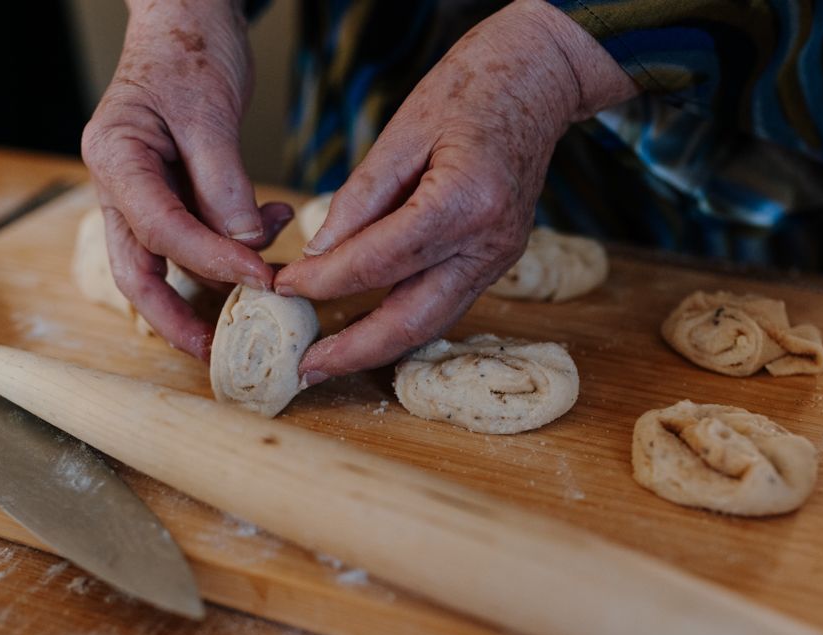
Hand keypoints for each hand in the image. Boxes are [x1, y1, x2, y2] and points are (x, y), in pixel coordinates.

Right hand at [81, 0, 291, 358]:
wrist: (187, 15)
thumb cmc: (189, 49)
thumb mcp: (209, 112)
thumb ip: (224, 183)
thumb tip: (246, 246)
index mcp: (115, 159)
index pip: (160, 230)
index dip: (211, 263)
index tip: (261, 282)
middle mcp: (120, 183)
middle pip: (137, 272)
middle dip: (175, 319)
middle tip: (219, 353)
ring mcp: (142, 192)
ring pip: (166, 262)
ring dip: (216, 280)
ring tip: (271, 276)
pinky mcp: (171, 193)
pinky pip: (196, 236)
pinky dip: (233, 243)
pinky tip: (271, 225)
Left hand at [273, 0, 637, 382]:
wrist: (539, 79)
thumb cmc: (471, 89)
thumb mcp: (402, 132)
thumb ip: (361, 198)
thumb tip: (319, 253)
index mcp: (464, 201)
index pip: (380, 261)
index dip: (325, 280)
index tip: (284, 286)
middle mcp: (489, 242)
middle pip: (414, 319)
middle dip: (356, 350)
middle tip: (306, 368)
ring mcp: (500, 258)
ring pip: (433, 323)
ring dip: (379, 347)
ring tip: (330, 359)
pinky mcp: (498, 260)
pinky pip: (446, 303)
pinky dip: (405, 322)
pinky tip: (369, 329)